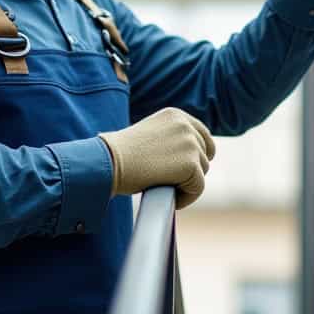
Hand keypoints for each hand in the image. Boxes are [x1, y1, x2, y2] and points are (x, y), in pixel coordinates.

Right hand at [98, 108, 215, 208]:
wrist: (108, 162)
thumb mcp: (150, 136)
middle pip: (204, 154)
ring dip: (187, 184)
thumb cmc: (121, 155)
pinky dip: (186, 198)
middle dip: (192, 171)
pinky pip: (198, 188)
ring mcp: (190, 143)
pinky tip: (171, 199)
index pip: (202, 134)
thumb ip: (170, 139)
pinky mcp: (190, 164)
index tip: (192, 168)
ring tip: (166, 189)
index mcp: (176, 115)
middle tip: (173, 183)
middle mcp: (186, 125)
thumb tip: (189, 157)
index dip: (201, 153)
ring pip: (202, 172)